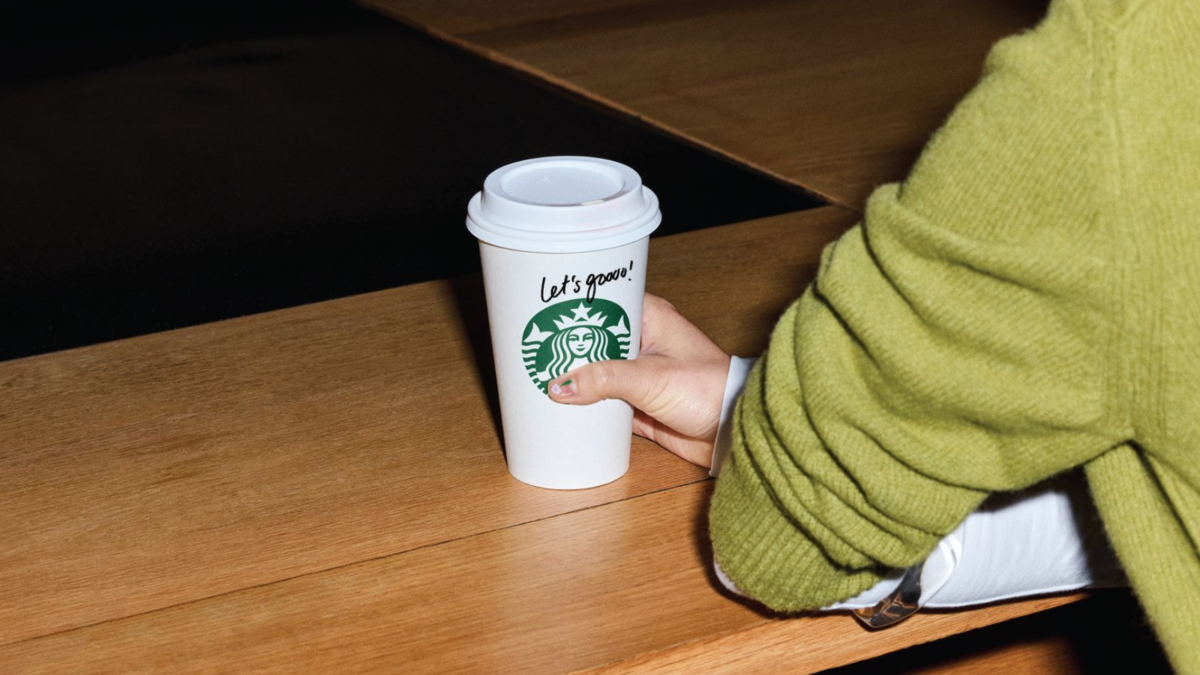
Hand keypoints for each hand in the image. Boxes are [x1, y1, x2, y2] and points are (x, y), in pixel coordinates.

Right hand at [547, 293, 729, 467]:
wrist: (732, 431)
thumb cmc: (709, 389)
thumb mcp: (650, 378)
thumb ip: (604, 379)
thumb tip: (561, 385)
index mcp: (650, 318)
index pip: (603, 303)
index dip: (575, 309)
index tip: (544, 314)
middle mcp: (643, 342)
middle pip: (593, 340)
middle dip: (567, 348)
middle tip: (533, 351)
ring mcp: (638, 374)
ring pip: (595, 373)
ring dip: (575, 380)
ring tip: (538, 379)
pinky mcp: (638, 404)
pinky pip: (603, 403)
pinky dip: (586, 407)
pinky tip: (563, 409)